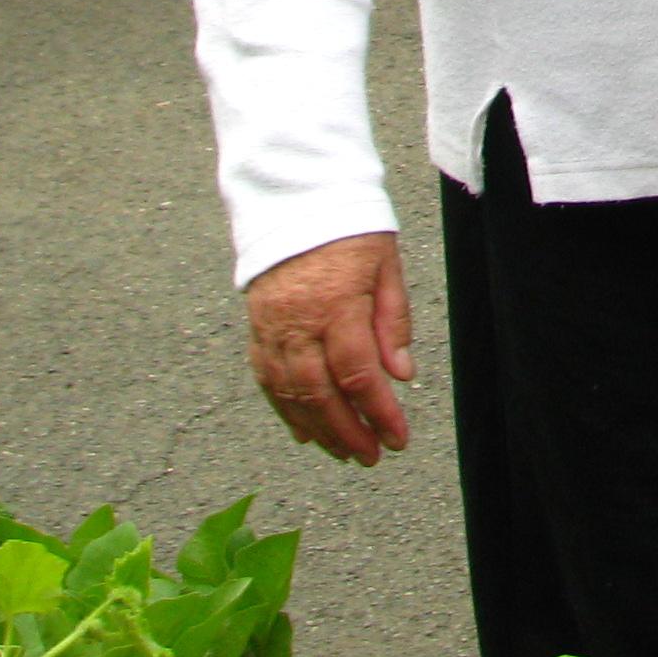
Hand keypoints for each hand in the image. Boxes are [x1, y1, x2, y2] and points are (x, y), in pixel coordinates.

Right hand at [244, 231, 416, 464]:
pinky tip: (304, 431)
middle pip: (320, 393)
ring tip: (344, 451)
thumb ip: (393, 321)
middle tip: (371, 456)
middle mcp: (298, 322)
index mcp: (336, 304)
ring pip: (290, 393)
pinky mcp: (256, 328)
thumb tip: (401, 376)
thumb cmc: (349, 229)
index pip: (357, 373)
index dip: (378, 413)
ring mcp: (271, 327)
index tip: (397, 438)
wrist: (294, 200)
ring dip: (318, 430)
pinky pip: (267, 379)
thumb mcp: (386, 265)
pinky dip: (285, 410)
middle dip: (348, 433)